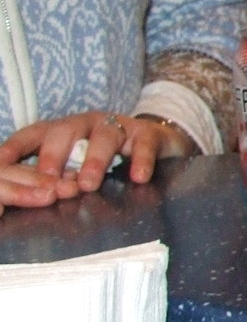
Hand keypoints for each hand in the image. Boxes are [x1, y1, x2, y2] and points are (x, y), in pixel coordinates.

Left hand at [0, 111, 195, 200]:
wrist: (157, 140)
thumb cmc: (106, 157)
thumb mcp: (76, 163)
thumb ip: (56, 177)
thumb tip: (28, 197)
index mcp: (62, 130)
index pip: (32, 135)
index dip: (14, 148)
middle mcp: (86, 124)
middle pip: (65, 132)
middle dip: (54, 156)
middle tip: (48, 180)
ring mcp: (117, 126)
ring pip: (103, 137)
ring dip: (94, 161)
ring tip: (88, 184)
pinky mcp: (147, 134)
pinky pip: (143, 145)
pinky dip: (141, 160)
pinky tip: (138, 177)